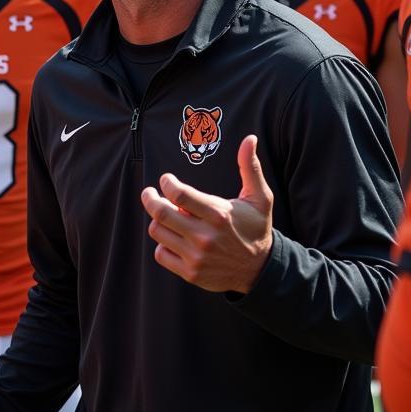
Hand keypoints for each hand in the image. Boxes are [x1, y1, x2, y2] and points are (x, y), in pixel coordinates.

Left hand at [141, 134, 273, 293]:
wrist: (260, 270)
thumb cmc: (257, 228)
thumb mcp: (260, 198)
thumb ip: (250, 168)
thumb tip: (250, 138)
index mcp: (219, 215)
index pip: (179, 195)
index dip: (167, 184)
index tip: (167, 180)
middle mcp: (205, 237)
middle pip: (161, 213)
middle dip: (150, 198)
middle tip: (149, 193)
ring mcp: (196, 257)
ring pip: (158, 232)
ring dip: (157, 220)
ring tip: (166, 215)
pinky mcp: (190, 273)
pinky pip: (161, 254)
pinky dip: (162, 244)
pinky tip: (173, 237)